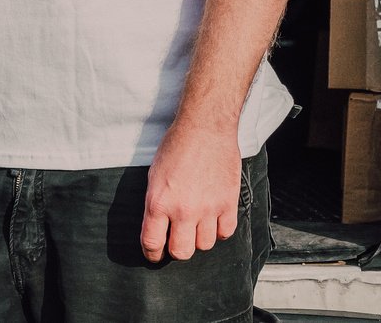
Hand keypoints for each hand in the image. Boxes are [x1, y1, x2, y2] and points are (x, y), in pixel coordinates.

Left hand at [140, 121, 240, 261]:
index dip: (152, 254)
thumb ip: (156, 204)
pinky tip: (214, 219)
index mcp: (159, 202)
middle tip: (177, 238)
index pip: (152, 244)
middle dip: (177, 249)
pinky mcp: (228, 203)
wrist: (205, 127)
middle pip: (181, 252)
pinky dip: (219, 230)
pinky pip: (225, 233)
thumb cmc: (177, 146)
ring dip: (199, 238)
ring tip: (197, 223)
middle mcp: (183, 210)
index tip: (155, 254)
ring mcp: (208, 208)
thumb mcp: (154, 175)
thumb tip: (158, 227)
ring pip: (204, 245)